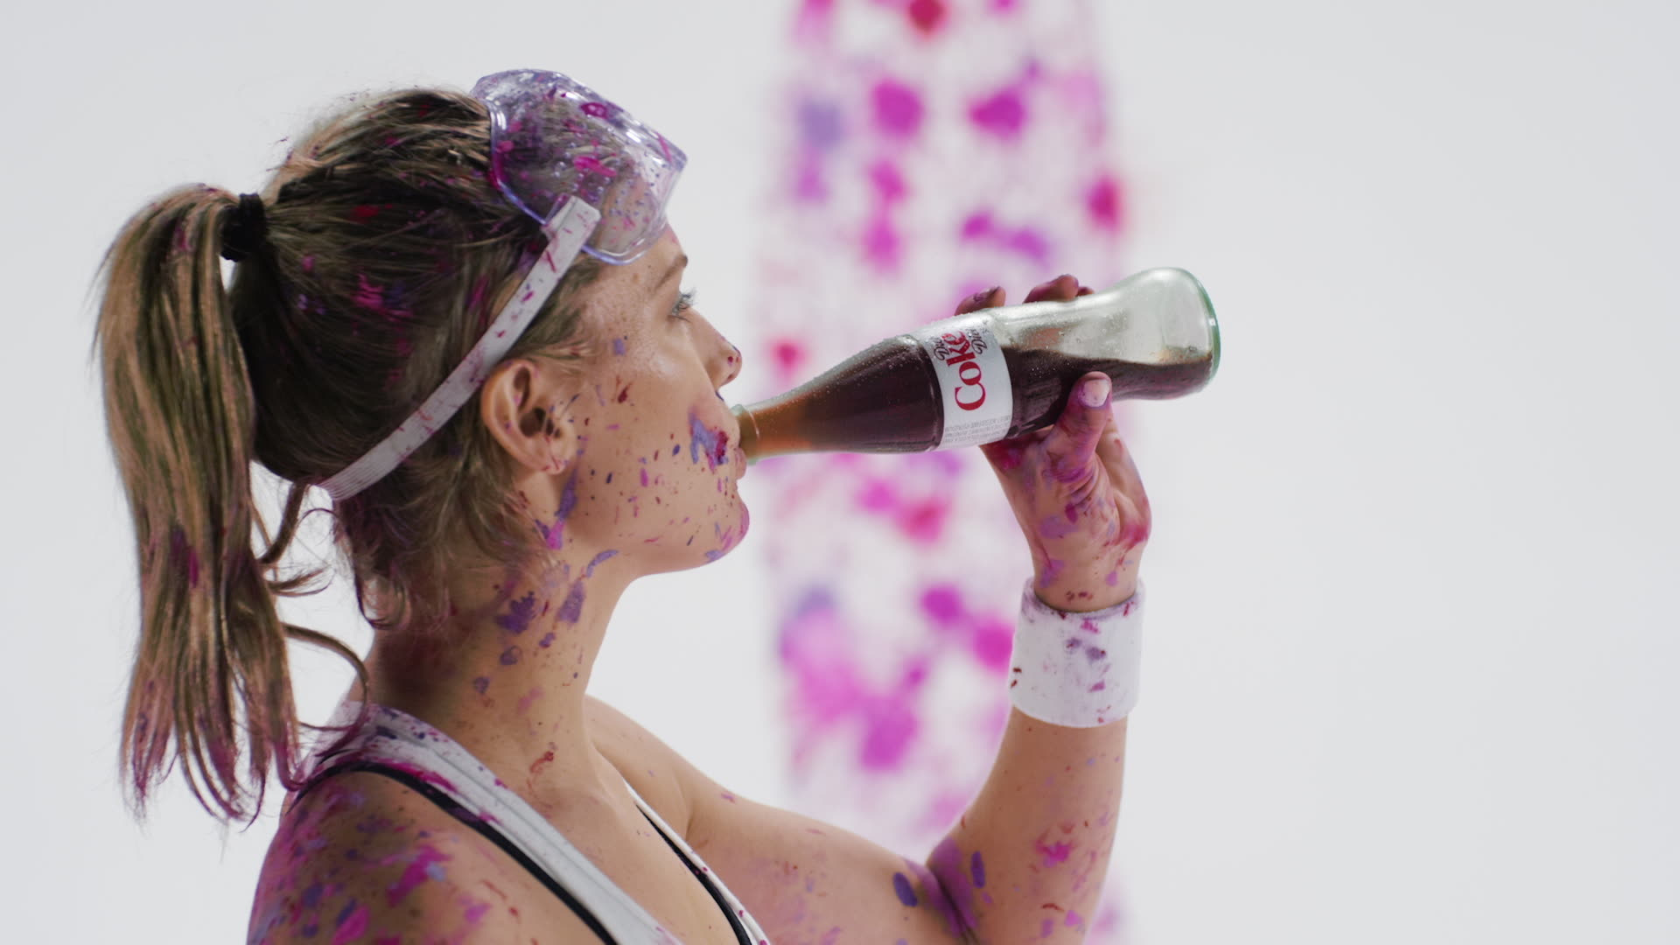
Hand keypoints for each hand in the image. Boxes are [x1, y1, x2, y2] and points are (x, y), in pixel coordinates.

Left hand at [961, 275, 1150, 611]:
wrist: (1103, 554)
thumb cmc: (1066, 522)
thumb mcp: (1068, 473)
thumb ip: (1081, 429)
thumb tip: (1096, 380)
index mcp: (996, 424)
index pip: (974, 364)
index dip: (976, 324)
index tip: (994, 295)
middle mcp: (1022, 411)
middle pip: (1019, 346)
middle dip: (1034, 308)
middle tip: (1061, 285)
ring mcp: (1059, 411)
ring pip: (1057, 352)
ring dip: (1067, 318)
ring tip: (1085, 289)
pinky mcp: (1096, 417)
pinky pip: (1095, 369)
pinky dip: (1101, 342)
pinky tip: (1111, 314)